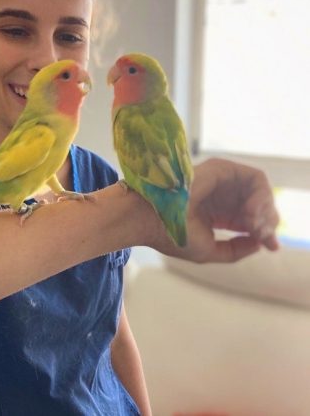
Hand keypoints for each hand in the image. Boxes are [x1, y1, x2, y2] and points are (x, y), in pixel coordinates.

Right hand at [161, 158, 279, 262]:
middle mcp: (222, 195)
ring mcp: (222, 181)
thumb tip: (260, 243)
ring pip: (261, 190)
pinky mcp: (221, 169)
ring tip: (255, 225)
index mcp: (217, 213)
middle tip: (263, 235)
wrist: (150, 219)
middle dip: (269, 222)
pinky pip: (256, 177)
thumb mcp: (209, 251)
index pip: (251, 219)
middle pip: (260, 205)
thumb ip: (236, 250)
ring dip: (266, 208)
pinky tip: (251, 213)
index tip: (270, 246)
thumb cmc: (173, 236)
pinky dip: (262, 195)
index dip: (265, 232)